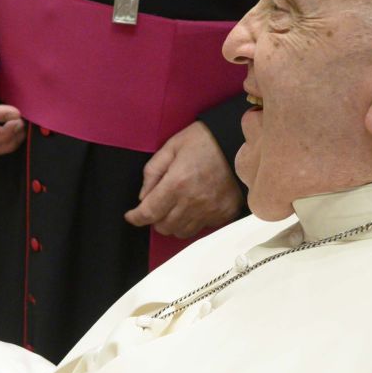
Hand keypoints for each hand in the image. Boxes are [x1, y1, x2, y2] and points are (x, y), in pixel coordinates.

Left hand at [124, 120, 240, 237]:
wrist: (240, 142)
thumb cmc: (205, 140)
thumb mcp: (172, 146)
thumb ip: (153, 171)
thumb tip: (143, 196)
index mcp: (177, 183)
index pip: (149, 212)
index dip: (136, 217)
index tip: (131, 216)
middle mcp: (193, 202)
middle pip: (164, 227)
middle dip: (154, 219)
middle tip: (156, 206)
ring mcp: (211, 210)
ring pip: (182, 231)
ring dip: (173, 223)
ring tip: (175, 208)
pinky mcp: (225, 213)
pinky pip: (202, 227)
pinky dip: (194, 221)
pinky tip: (194, 207)